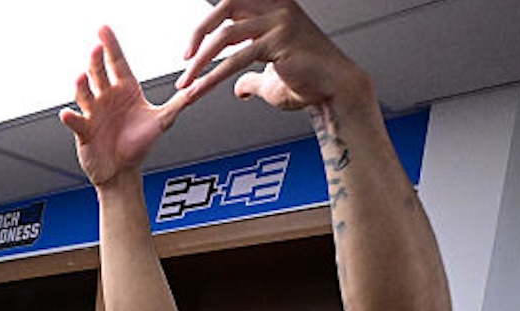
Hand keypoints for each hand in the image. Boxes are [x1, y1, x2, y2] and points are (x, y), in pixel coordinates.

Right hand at [60, 26, 189, 187]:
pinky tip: (68, 113)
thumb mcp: (163, 121)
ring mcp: (94, 113)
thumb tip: (200, 87)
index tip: (103, 29)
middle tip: (96, 48)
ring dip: (82, 85)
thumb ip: (181, 102)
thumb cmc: (139, 145)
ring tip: (82, 76)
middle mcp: (107, 98)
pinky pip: (76, 122)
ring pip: (85, 94)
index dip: (111, 45)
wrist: (122, 171)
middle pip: (99, 74)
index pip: (117, 62)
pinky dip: (71, 117)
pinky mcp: (84, 131)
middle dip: (97, 60)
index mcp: (126, 90)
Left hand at [178, 0, 371, 111]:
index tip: (191, 50)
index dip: (209, 24)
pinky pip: (236, 59)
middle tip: (184, 59)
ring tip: (186, 85)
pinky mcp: (279, 41)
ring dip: (200, 62)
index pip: (232, 5)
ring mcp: (280, 22)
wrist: (335, 92)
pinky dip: (212, 77)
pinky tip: (198, 91)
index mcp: (275, 9)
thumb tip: (238, 88)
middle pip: (227, 6)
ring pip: (226, 35)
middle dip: (199, 31)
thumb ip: (250, 77)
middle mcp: (278, 9)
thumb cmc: (309, 83)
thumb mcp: (270, 78)